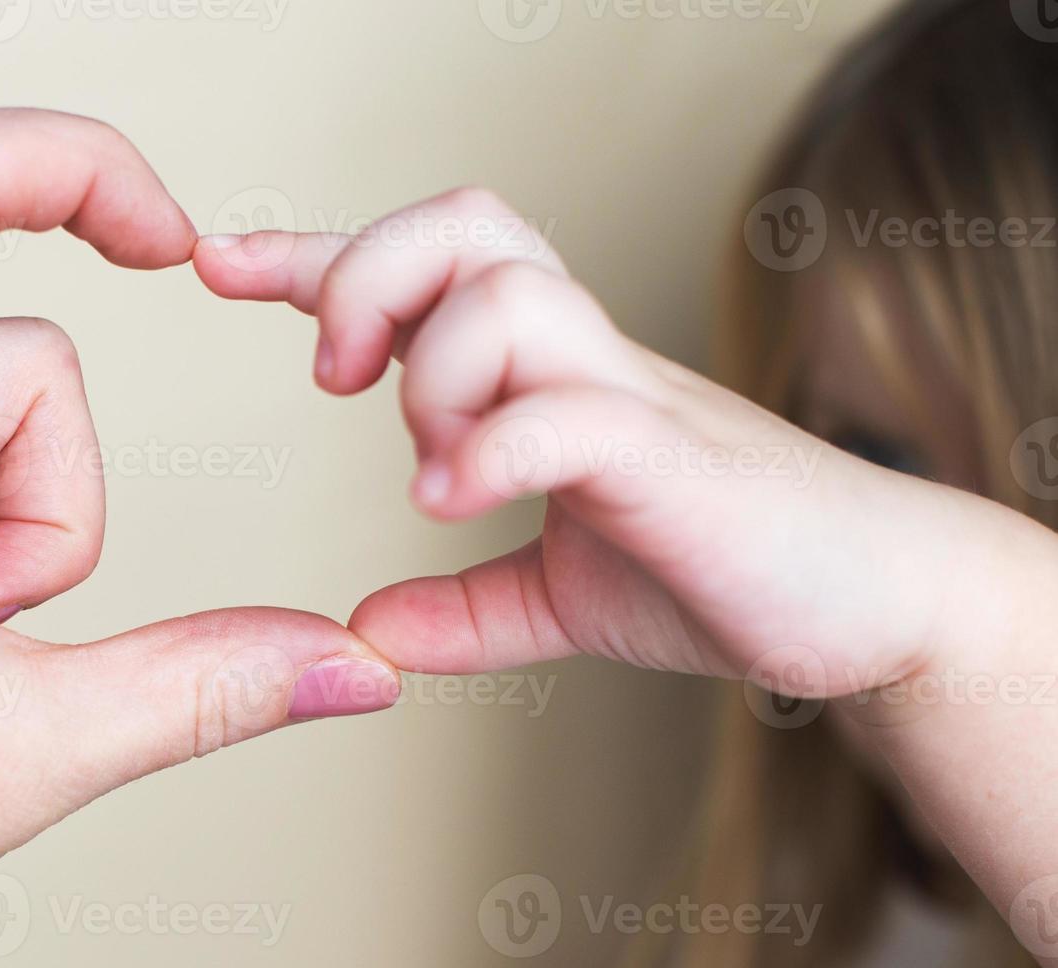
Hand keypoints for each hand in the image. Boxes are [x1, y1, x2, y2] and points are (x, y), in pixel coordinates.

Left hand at [193, 186, 1045, 697]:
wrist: (865, 608)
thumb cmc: (721, 572)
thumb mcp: (564, 600)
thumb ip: (468, 607)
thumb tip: (368, 630)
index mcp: (545, 371)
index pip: (420, 270)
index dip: (309, 257)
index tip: (217, 264)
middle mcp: (582, 358)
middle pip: (463, 223)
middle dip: (365, 275)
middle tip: (332, 378)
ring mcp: (631, 398)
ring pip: (508, 294)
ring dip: (432, 371)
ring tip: (427, 461)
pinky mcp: (674, 461)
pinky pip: (568, 415)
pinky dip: (491, 451)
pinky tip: (449, 502)